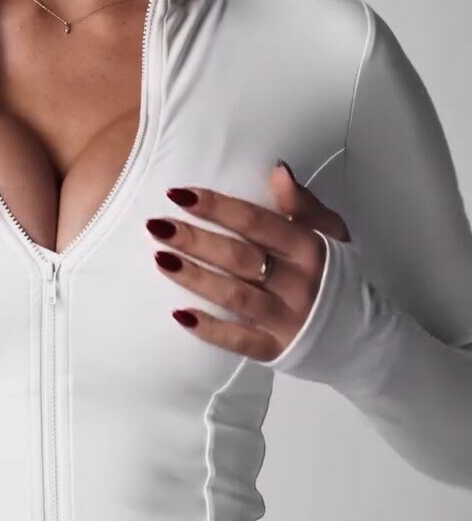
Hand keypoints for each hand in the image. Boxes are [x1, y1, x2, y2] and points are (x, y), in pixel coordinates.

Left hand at [146, 160, 349, 360]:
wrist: (362, 337)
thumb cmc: (340, 277)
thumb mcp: (334, 235)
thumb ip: (305, 205)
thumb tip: (277, 170)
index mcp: (310, 248)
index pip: (256, 222)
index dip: (217, 207)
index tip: (180, 195)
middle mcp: (299, 282)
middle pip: (239, 257)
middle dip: (195, 240)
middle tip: (157, 226)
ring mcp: (288, 319)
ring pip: (235, 296)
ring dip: (195, 278)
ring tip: (161, 260)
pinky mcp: (277, 350)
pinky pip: (239, 341)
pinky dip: (209, 330)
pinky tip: (180, 315)